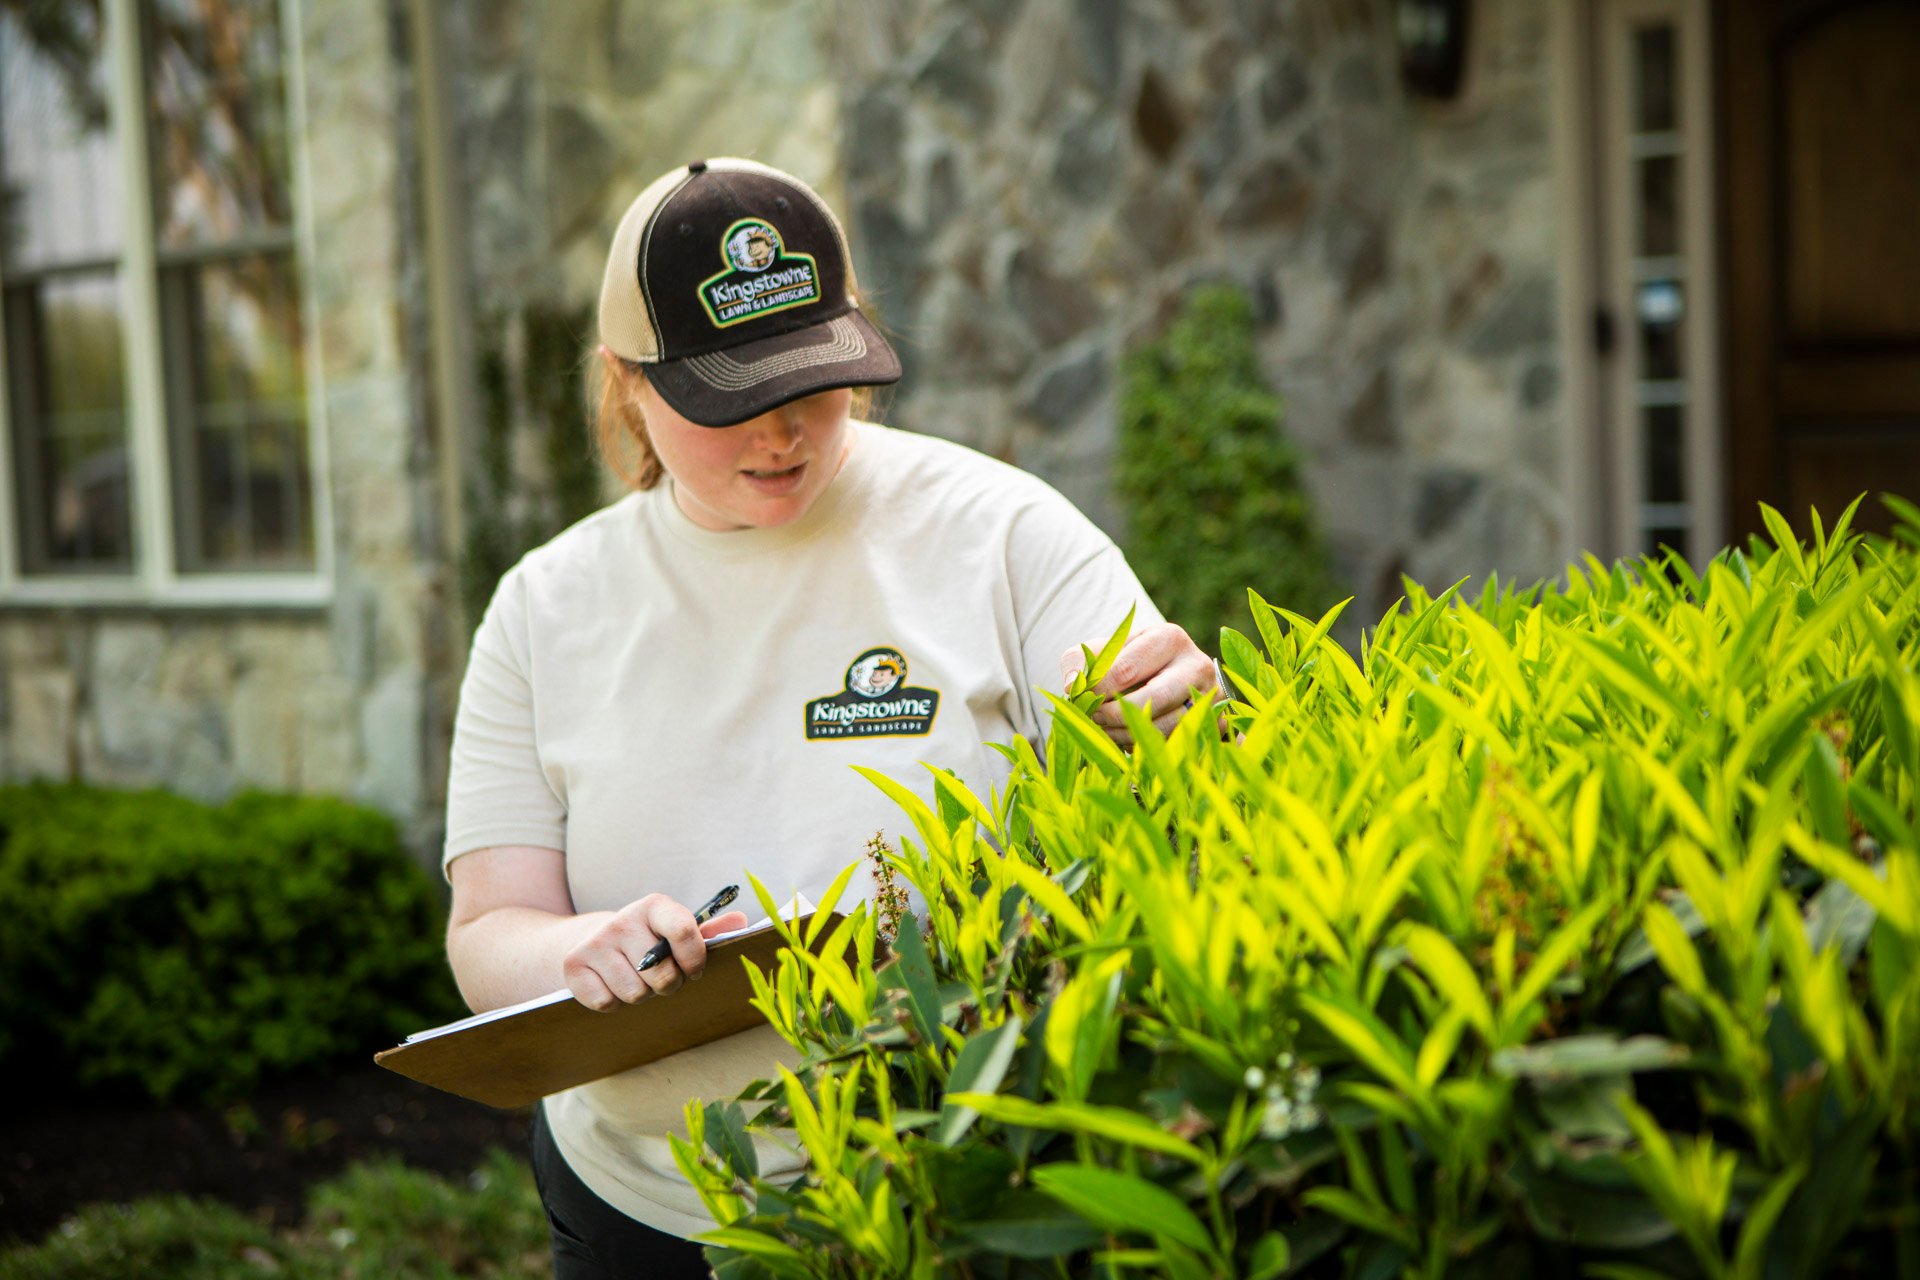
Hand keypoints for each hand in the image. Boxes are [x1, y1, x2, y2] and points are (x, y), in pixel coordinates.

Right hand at [561, 894, 750, 1010]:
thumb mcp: (676, 930)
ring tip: (635, 979)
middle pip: (661, 975)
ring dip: (640, 995)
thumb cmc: (647, 939)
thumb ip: (709, 931)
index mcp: (655, 907)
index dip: (695, 959)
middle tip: (660, 977)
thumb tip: (741, 921)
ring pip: (634, 994)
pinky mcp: (574, 965)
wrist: (594, 941)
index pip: (684, 931)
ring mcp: (596, 942)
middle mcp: (622, 920)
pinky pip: (605, 1003)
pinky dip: (613, 1003)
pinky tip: (611, 985)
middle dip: (667, 985)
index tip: (694, 971)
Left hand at [1061, 622, 1219, 745]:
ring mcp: (1210, 696)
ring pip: (1166, 726)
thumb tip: (1073, 685)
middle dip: (1115, 714)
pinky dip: (1146, 746)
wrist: (1167, 677)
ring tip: (1106, 730)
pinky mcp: (1215, 723)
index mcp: (1168, 637)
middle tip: (1095, 718)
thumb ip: (1079, 660)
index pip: (1127, 669)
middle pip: (1153, 699)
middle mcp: (1197, 663)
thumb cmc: (1129, 662)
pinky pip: (1176, 743)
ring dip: (1128, 734)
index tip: (1083, 699)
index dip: (1099, 690)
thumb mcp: (1102, 652)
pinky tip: (1127, 737)